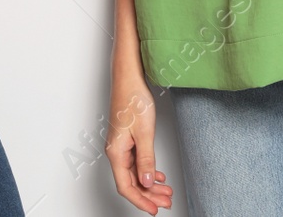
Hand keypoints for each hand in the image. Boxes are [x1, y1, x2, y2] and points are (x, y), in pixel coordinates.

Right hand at [106, 66, 172, 211]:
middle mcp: (116, 151)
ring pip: (135, 172)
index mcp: (116, 152)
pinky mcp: (127, 139)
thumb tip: (147, 182)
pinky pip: (137, 162)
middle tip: (166, 201)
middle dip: (149, 194)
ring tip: (167, 191)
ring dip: (150, 184)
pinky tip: (158, 175)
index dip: (141, 200)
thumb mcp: (144, 132)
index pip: (126, 186)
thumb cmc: (133, 99)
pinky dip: (148, 171)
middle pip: (131, 182)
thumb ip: (146, 159)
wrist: (129, 77)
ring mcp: (121, 146)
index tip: (155, 209)